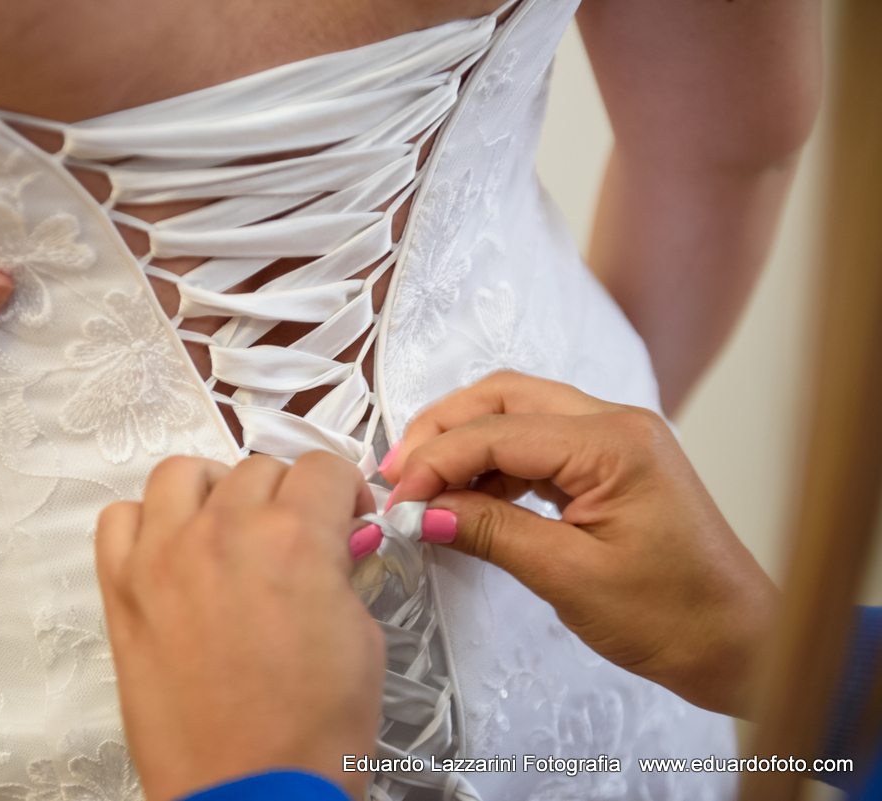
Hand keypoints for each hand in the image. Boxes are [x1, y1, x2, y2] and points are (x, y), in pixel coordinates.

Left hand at [96, 452, 383, 800]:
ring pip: (183, 473)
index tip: (346, 514)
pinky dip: (146, 521)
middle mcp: (224, 534)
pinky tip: (173, 549)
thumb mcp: (361, 637)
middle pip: (258, 468)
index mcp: (294, 538)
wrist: (251, 794)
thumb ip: (343, 571)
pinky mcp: (123, 591)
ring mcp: (164, 558)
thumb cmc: (308, 734)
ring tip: (230, 528)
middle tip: (297, 538)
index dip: (345, 490)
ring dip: (215, 490)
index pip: (323, 466)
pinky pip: (119, 518)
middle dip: (288, 496)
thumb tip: (337, 544)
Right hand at [379, 371, 777, 717]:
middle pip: (504, 396)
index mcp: (614, 443)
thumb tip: (426, 511)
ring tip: (423, 485)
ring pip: (517, 412)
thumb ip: (491, 532)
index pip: (498, 431)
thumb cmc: (673, 617)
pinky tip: (466, 495)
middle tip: (398, 473)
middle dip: (442, 428)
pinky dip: (493, 462)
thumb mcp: (570, 577)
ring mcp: (615, 439)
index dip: (436, 461)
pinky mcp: (610, 463)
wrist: (738, 643)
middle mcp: (616, 423)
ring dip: (464, 441)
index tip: (397, 499)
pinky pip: (536, 443)